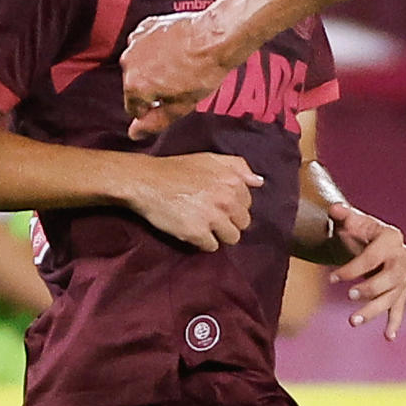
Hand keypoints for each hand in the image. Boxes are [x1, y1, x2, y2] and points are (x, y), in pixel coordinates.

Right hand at [122, 12, 229, 138]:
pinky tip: (175, 49)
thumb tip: (134, 133)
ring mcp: (135, 42)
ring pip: (139, 63)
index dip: (153, 108)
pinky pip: (144, 44)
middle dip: (152, 87)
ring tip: (179, 65)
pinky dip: (155, 48)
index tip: (170, 100)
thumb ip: (154, 122)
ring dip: (152, 67)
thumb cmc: (203, 71)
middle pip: (135, 85)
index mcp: (134, 86)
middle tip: (179, 82)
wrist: (216, 37)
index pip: (134, 107)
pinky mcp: (146, 26)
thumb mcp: (181, 106)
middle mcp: (128, 63)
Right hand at [122, 152, 263, 251]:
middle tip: (211, 218)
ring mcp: (213, 218)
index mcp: (234, 182)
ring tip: (204, 227)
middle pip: (243, 224)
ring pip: (231, 238)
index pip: (248, 205)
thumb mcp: (211, 158)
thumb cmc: (178, 169)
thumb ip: (239, 167)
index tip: (219, 205)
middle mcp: (228, 200)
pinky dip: (203, 242)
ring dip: (219, 235)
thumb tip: (259, 182)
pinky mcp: (197, 233)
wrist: (146, 181)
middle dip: (229, 222)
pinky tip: (193, 232)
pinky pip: (211, 246)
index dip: (233, 206)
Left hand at [327, 202, 405, 339]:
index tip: (332, 278)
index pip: (373, 257)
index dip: (352, 268)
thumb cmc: (359, 230)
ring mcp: (404, 276)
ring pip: (392, 296)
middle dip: (369, 288)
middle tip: (348, 296)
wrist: (370, 241)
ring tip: (352, 321)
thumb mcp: (351, 221)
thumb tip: (334, 209)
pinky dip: (395, 322)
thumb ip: (342, 215)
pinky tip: (388, 337)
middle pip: (389, 278)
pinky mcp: (401, 290)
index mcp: (392, 238)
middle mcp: (403, 257)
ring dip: (374, 310)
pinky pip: (399, 307)